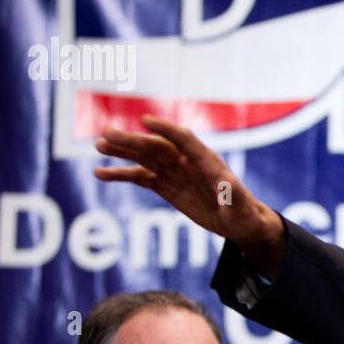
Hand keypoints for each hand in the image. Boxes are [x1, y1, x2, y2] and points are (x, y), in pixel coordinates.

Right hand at [94, 115, 286, 276]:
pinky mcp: (167, 186)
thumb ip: (232, 194)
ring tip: (99, 146)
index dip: (166, 130)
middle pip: (157, 147)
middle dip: (133, 140)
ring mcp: (175, 173)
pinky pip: (141, 178)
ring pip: (145, 158)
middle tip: (106, 133)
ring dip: (122, 151)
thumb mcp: (241, 206)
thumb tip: (227, 184)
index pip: (184, 140)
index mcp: (208, 162)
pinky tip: (100, 173)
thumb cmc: (245, 213)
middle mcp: (188, 162)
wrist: (240, 223)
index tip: (145, 120)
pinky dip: (121, 175)